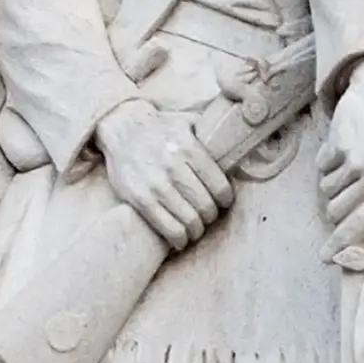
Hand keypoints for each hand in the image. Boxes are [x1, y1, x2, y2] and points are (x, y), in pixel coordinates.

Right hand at [97, 97, 231, 250]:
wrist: (123, 129)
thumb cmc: (162, 128)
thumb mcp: (189, 122)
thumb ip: (212, 135)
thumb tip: (240, 142)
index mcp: (189, 148)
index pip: (219, 186)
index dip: (225, 200)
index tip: (223, 202)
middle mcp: (173, 167)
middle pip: (205, 206)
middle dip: (210, 216)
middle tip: (208, 217)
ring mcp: (155, 184)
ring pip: (188, 220)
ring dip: (196, 230)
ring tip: (196, 229)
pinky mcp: (139, 198)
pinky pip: (166, 227)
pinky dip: (178, 238)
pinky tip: (181, 239)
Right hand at [319, 54, 363, 254]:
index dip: (343, 242)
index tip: (327, 255)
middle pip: (338, 212)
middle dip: (337, 211)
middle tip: (347, 195)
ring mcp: (356, 157)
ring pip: (327, 192)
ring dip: (334, 185)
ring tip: (354, 165)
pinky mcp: (337, 142)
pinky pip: (321, 168)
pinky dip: (328, 164)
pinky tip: (347, 147)